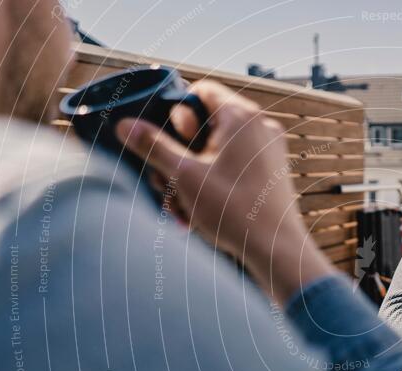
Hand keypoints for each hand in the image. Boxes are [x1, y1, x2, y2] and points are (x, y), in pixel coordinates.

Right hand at [116, 80, 333, 302]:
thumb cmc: (234, 211)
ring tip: (178, 206)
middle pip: (206, 124)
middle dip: (179, 154)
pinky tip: (195, 213)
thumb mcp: (184, 176)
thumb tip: (124, 125)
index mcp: (242, 116)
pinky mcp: (271, 172)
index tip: (171, 141)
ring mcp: (269, 149)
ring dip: (191, 175)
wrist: (276, 250)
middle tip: (164, 182)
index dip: (178, 113)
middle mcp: (260, 126)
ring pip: (217, 150)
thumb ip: (153, 146)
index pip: (201, 90)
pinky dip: (213, 183)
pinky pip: (234, 166)